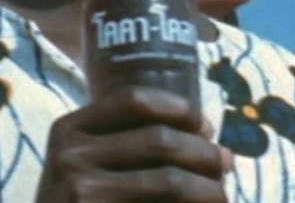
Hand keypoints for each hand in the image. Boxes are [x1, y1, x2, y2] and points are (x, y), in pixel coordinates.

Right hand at [36, 87, 229, 201]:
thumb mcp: (81, 164)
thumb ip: (120, 143)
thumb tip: (204, 134)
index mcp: (68, 130)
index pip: (133, 101)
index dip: (180, 109)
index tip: (205, 126)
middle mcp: (70, 156)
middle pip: (159, 140)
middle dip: (205, 152)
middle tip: (226, 164)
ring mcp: (81, 192)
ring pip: (170, 180)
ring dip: (210, 188)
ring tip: (222, 195)